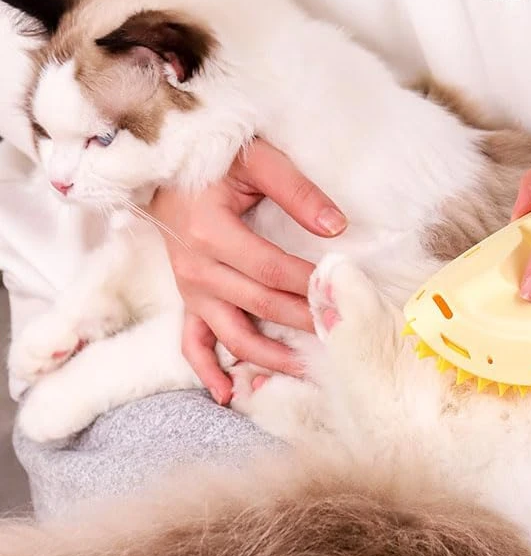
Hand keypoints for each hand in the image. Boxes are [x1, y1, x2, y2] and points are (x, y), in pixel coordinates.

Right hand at [148, 139, 346, 403]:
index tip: (341, 293)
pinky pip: (191, 343)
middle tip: (340, 335)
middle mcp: (196, 269)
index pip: (271, 269)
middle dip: (302, 323)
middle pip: (259, 306)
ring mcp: (190, 290)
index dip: (308, 285)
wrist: (164, 164)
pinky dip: (209, 371)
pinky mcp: (187, 299)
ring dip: (269, 358)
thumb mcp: (257, 161)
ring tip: (305, 371)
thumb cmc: (213, 160)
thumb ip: (297, 192)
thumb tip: (336, 227)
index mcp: (211, 233)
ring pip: (231, 336)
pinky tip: (230, 395)